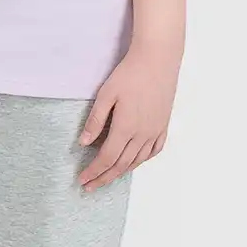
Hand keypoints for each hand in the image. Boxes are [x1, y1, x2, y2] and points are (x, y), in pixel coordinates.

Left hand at [76, 43, 179, 190]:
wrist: (158, 59)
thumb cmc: (130, 74)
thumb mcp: (106, 94)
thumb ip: (95, 120)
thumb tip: (84, 143)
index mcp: (126, 128)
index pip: (107, 158)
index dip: (94, 171)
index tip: (83, 179)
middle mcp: (142, 134)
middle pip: (121, 164)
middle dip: (104, 177)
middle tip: (91, 186)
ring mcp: (155, 131)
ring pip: (138, 160)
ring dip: (121, 172)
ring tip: (108, 177)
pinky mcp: (164, 125)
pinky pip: (154, 150)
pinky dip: (142, 160)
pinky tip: (135, 162)